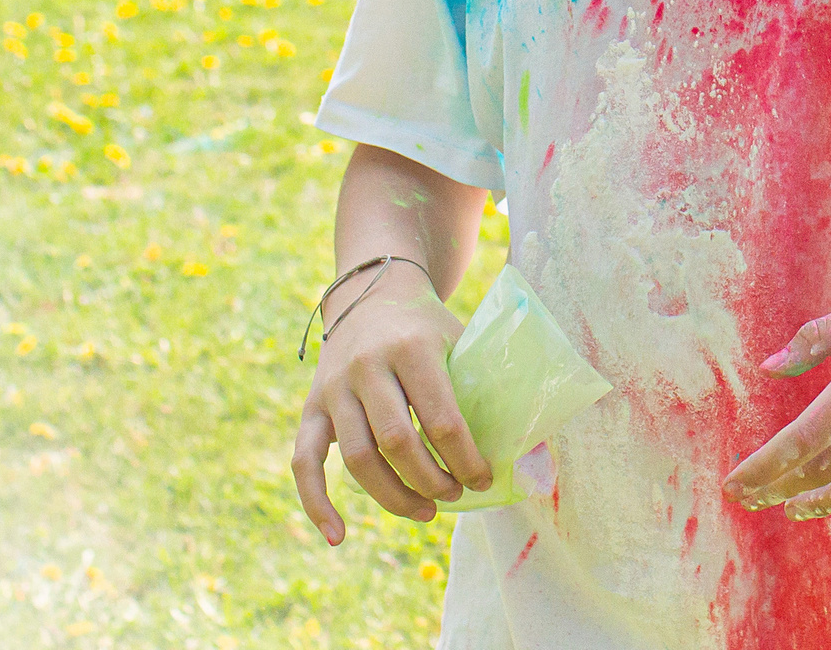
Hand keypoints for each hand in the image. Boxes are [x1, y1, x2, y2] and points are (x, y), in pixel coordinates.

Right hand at [291, 268, 491, 543]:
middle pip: (396, 442)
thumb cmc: (427, 328)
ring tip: (425, 512)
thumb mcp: (460, 339)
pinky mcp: (310, 407)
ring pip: (357, 458)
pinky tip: (337, 535)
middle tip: (454, 495)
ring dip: (393, 496)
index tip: (483, 479)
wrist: (371, 295)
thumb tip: (526, 445)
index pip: (441, 418)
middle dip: (431, 480)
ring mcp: (333, 388)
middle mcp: (367, 367)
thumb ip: (485, 385)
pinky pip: (304, 462)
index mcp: (412, 349)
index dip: (465, 459)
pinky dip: (316, 502)